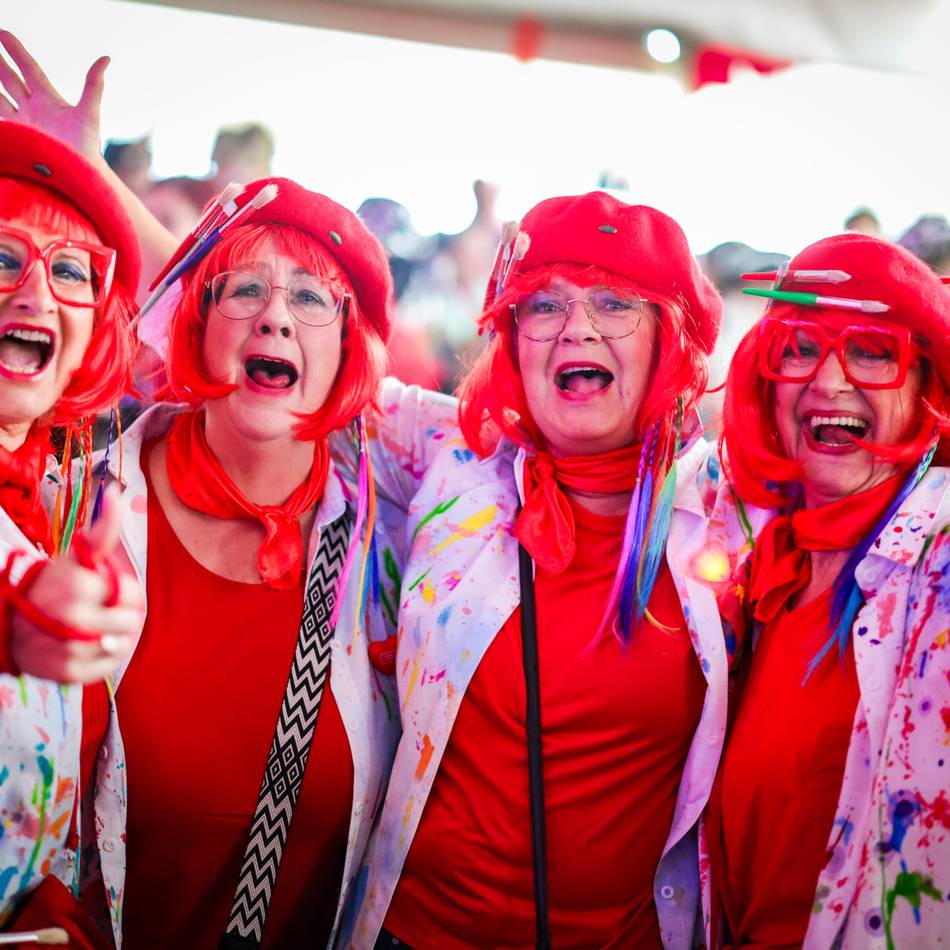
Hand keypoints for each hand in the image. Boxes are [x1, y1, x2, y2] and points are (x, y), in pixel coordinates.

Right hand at [0, 30, 108, 161]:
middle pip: (10, 79)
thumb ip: (93, 85)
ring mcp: (23, 123)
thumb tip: (106, 58)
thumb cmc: (86, 147)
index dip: (16, 51)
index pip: (29, 68)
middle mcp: (33, 108)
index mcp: (48, 99)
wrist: (77, 176)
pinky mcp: (15, 137)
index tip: (3, 33)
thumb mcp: (88, 113)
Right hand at [10, 487, 141, 683]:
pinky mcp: (69, 673)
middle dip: (118, 614)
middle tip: (96, 611)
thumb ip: (102, 528)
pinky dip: (100, 659)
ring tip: (89, 629)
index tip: (99, 590)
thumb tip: (115, 492)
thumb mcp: (74, 556)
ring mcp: (71, 649)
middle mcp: (74, 619)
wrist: (9, 626)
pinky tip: (83, 647)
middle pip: (131, 621)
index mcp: (79, 586)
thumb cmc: (50, 587)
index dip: (120, 590)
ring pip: (122, 644)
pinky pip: (108, 667)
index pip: (131, 593)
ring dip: (110, 637)